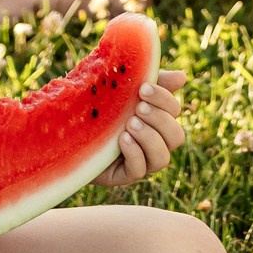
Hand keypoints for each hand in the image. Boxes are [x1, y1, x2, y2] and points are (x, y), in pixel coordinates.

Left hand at [102, 64, 186, 188]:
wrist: (69, 128)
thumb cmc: (103, 106)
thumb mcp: (126, 90)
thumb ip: (153, 83)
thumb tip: (183, 78)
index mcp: (158, 121)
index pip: (175, 112)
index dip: (164, 100)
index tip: (143, 88)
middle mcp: (155, 143)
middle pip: (176, 137)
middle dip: (159, 120)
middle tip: (138, 107)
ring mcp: (141, 162)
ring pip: (162, 158)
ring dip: (149, 138)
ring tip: (129, 124)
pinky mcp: (123, 175)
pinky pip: (139, 170)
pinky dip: (134, 153)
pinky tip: (121, 139)